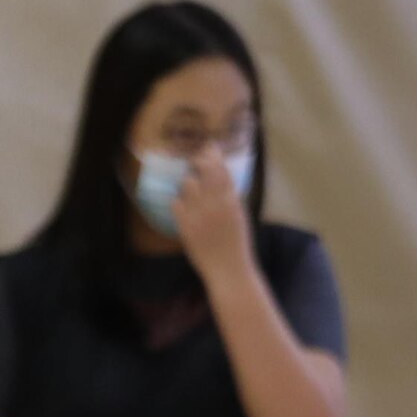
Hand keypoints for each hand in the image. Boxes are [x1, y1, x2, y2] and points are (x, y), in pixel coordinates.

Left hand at [171, 145, 250, 272]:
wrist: (228, 269)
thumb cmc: (238, 243)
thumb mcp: (241, 215)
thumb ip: (231, 197)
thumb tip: (223, 179)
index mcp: (232, 200)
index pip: (222, 170)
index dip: (214, 156)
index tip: (209, 147)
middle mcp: (215, 204)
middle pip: (204, 172)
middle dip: (199, 160)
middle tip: (196, 158)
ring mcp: (199, 214)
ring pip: (187, 184)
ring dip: (188, 181)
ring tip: (190, 184)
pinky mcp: (185, 226)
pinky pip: (176, 204)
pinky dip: (178, 201)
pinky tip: (182, 204)